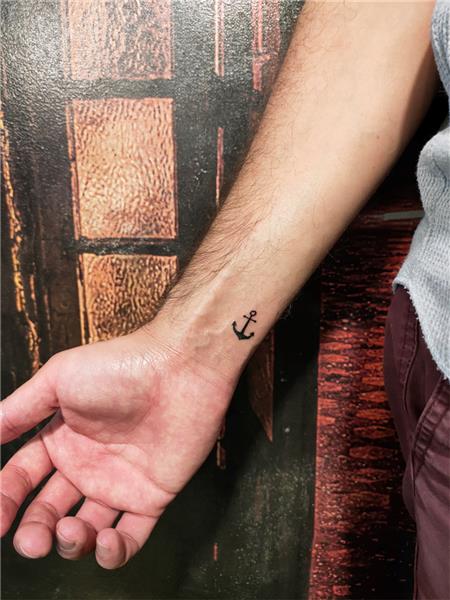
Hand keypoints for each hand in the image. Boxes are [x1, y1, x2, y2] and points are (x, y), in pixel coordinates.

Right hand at [0, 327, 234, 568]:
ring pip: (86, 529)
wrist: (179, 369)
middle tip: (32, 541)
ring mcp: (119, 483)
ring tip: (71, 530)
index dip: (5, 501)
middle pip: (49, 511)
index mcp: (61, 439)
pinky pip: (131, 537)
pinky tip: (104, 542)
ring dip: (71, 542)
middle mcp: (86, 465)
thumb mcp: (58, 380)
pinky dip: (114, 552)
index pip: (22, 479)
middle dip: (35, 531)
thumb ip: (18, 410)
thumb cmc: (120, 367)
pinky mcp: (152, 496)